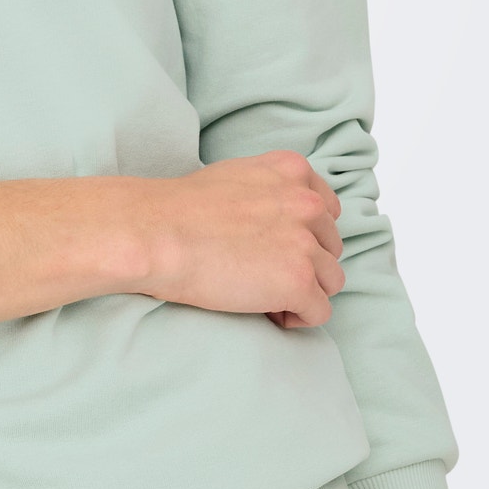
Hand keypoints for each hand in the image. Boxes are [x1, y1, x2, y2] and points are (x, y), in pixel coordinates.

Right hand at [129, 150, 345, 326]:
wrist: (157, 233)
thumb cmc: (181, 209)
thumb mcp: (236, 176)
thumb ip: (269, 190)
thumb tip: (278, 221)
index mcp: (292, 171)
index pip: (326, 209)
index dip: (304, 233)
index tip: (278, 246)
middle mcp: (307, 203)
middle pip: (330, 247)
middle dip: (304, 263)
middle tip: (263, 272)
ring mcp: (305, 243)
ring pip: (331, 280)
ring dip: (303, 291)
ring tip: (264, 295)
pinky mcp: (298, 282)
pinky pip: (319, 312)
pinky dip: (296, 317)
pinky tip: (266, 311)